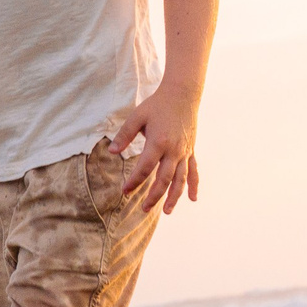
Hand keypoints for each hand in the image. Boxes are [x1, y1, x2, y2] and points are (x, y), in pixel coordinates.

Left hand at [107, 85, 200, 214]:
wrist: (182, 95)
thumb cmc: (157, 105)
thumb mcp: (137, 116)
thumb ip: (124, 135)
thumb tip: (112, 152)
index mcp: (158, 142)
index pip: (145, 168)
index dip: (135, 181)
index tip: (125, 191)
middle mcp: (173, 150)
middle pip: (164, 179)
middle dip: (153, 196)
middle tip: (143, 208)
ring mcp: (184, 151)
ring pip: (180, 179)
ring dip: (173, 197)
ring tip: (166, 211)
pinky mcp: (191, 150)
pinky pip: (193, 171)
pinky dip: (193, 185)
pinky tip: (193, 199)